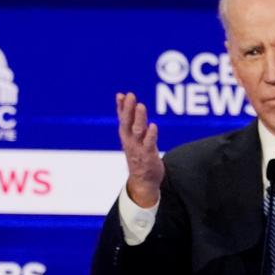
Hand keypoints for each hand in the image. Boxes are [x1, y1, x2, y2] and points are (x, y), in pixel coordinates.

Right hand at [115, 92, 162, 207]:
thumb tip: (126, 104)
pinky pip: (148, 143)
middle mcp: (130, 140)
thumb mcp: (132, 138)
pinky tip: (152, 125)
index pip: (122, 118)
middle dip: (128, 109)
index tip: (121, 94)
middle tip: (130, 96)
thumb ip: (130, 121)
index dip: (121, 106)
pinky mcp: (148, 155)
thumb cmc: (139, 155)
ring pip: (137, 130)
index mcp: (126, 135)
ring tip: (141, 106)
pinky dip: (150, 134)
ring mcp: (138, 148)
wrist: (143, 181)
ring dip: (139, 118)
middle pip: (127, 122)